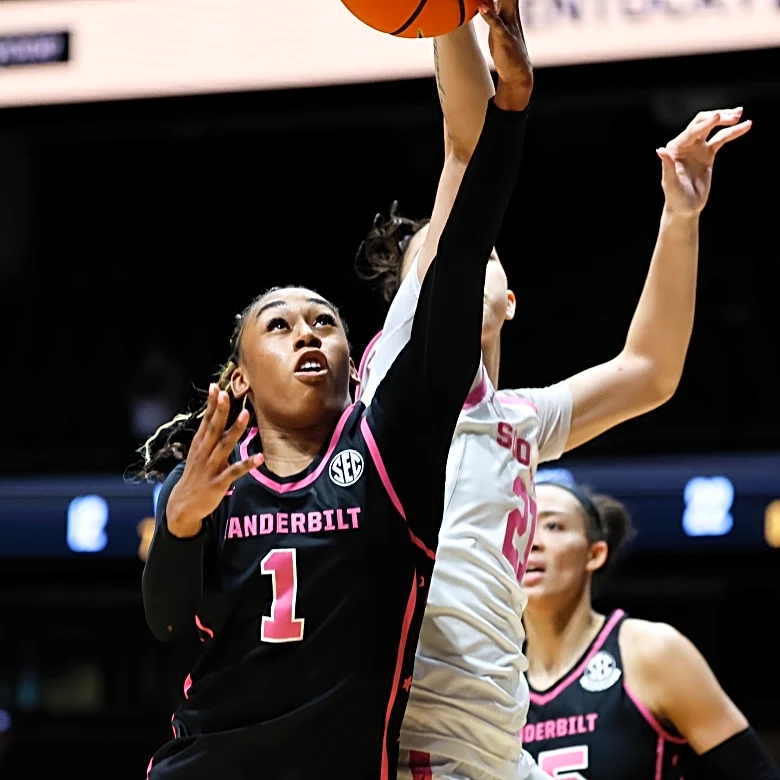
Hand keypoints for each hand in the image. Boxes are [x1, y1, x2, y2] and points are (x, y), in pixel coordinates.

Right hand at [166, 385, 262, 536]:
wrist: (183, 507)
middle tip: (226, 393)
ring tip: (246, 414)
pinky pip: (235, 472)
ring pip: (224, 446)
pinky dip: (247, 464)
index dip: (211, 404)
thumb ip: (209, 438)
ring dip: (235, 430)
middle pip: (213, 428)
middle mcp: (204, 453)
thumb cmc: (195, 477)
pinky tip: (260, 458)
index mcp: (199, 445)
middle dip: (220, 411)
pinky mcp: (219, 483)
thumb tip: (217, 420)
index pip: (206, 421)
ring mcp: (211, 467)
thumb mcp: (198, 454)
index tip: (215, 386)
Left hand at [480, 0, 531, 109]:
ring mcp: (509, 28)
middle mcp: (512, 18)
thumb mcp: (500, 32)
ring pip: (504, 4)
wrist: (518, 77)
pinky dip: (490, 17)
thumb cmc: (508, 56)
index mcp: (511, 14)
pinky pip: (497, 26)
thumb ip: (495, 17)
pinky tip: (482, 8)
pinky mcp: (505, 41)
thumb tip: (484, 6)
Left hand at [657, 108, 751, 217]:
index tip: (718, 116)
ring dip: (726, 119)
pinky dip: (733, 132)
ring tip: (740, 114)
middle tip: (734, 115)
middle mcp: (685, 145)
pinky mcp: (707, 154)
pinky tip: (746, 125)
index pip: (692, 132)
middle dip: (717, 117)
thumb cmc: (676, 198)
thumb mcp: (671, 184)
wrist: (685, 208)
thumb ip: (667, 166)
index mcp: (675, 149)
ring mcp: (697, 148)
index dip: (705, 124)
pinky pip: (721, 139)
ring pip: (713, 128)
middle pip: (702, 123)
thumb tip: (661, 150)